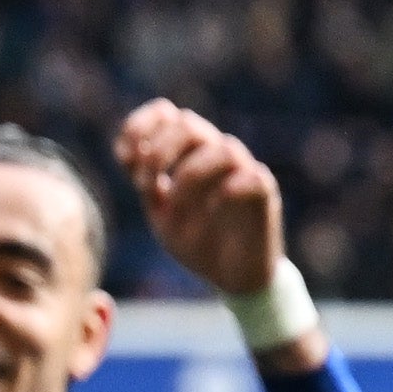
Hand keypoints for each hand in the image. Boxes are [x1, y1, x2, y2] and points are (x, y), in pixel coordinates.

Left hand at [115, 101, 286, 307]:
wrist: (232, 277)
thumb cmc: (197, 240)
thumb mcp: (159, 213)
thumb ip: (146, 183)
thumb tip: (129, 152)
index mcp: (189, 152)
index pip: (166, 115)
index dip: (142, 126)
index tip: (127, 158)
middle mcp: (216, 154)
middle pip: (188, 123)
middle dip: (160, 151)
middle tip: (146, 186)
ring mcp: (243, 171)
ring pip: (222, 148)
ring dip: (189, 174)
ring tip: (174, 205)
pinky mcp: (265, 194)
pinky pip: (252, 178)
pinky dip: (227, 190)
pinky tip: (212, 208)